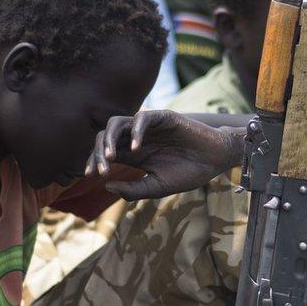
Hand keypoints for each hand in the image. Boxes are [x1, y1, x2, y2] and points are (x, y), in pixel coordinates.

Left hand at [85, 110, 242, 199]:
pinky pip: (142, 118)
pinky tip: (136, 148)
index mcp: (133, 154)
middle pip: (105, 136)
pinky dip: (135, 131)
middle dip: (98, 153)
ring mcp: (148, 127)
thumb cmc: (188, 173)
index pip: (104, 152)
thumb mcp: (157, 187)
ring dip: (110, 139)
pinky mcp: (163, 117)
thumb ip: (133, 189)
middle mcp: (136, 138)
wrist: (215, 161)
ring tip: (112, 157)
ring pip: (117, 123)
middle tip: (99, 170)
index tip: (91, 176)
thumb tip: (105, 184)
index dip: (94, 161)